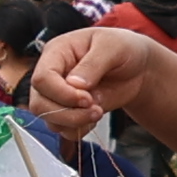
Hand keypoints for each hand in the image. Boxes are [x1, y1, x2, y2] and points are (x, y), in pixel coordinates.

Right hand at [30, 21, 167, 130]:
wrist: (137, 68)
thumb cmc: (122, 48)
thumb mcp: (112, 47)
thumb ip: (93, 63)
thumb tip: (75, 84)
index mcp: (56, 53)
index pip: (42, 79)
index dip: (61, 93)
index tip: (87, 98)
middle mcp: (52, 76)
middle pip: (40, 104)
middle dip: (68, 113)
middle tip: (95, 109)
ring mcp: (58, 96)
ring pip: (49, 120)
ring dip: (75, 123)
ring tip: (98, 111)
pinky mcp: (68, 111)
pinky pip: (63, 130)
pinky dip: (79, 130)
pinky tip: (94, 118)